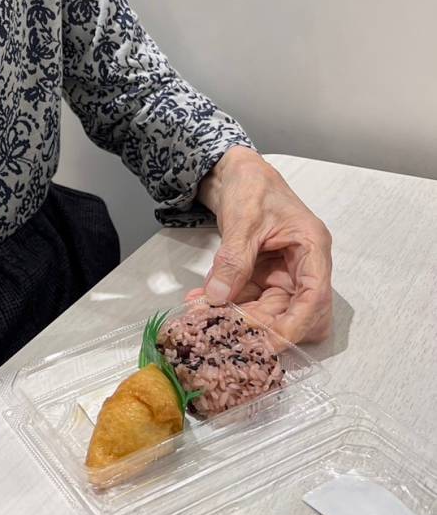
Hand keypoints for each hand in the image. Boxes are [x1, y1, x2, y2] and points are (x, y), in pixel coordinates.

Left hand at [188, 147, 332, 344]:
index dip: (294, 325)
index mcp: (312, 248)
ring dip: (239, 317)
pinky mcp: (262, 275)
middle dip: (261, 325)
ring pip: (268, 311)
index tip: (268, 343)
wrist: (234, 171)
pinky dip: (227, 304)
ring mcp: (282, 272)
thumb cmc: (251, 184)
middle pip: (293, 312)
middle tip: (225, 329)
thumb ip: (233, 260)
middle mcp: (303, 266)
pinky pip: (248, 299)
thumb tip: (218, 298)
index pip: (315, 298)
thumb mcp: (243, 221)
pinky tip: (200, 302)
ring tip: (203, 315)